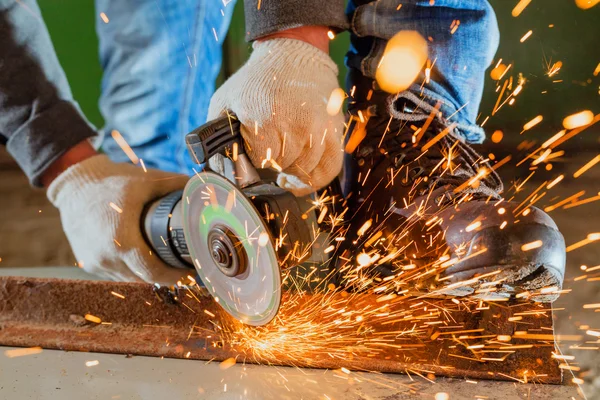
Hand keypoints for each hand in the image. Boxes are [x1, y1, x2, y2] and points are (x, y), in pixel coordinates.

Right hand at [47, 154, 188, 283]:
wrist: (74, 183)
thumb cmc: (112, 181)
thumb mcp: (147, 179)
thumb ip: (176, 184)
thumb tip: (202, 187)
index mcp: (122, 241)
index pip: (153, 273)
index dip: (174, 277)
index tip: (189, 273)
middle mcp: (106, 257)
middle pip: (144, 279)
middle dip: (165, 276)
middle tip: (183, 268)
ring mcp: (95, 262)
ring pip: (129, 279)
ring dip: (147, 275)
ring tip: (166, 265)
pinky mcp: (88, 262)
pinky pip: (116, 273)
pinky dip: (130, 270)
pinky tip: (143, 262)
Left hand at [207, 36, 344, 195]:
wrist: (294, 54)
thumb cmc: (256, 81)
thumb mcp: (225, 102)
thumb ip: (217, 138)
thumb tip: (220, 173)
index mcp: (263, 119)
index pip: (261, 162)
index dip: (255, 160)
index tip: (253, 150)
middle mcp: (294, 126)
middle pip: (284, 167)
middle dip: (274, 166)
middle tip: (270, 155)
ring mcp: (317, 129)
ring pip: (306, 172)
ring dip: (295, 171)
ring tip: (285, 162)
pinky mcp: (334, 131)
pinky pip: (329, 169)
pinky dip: (316, 178)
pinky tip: (303, 175)